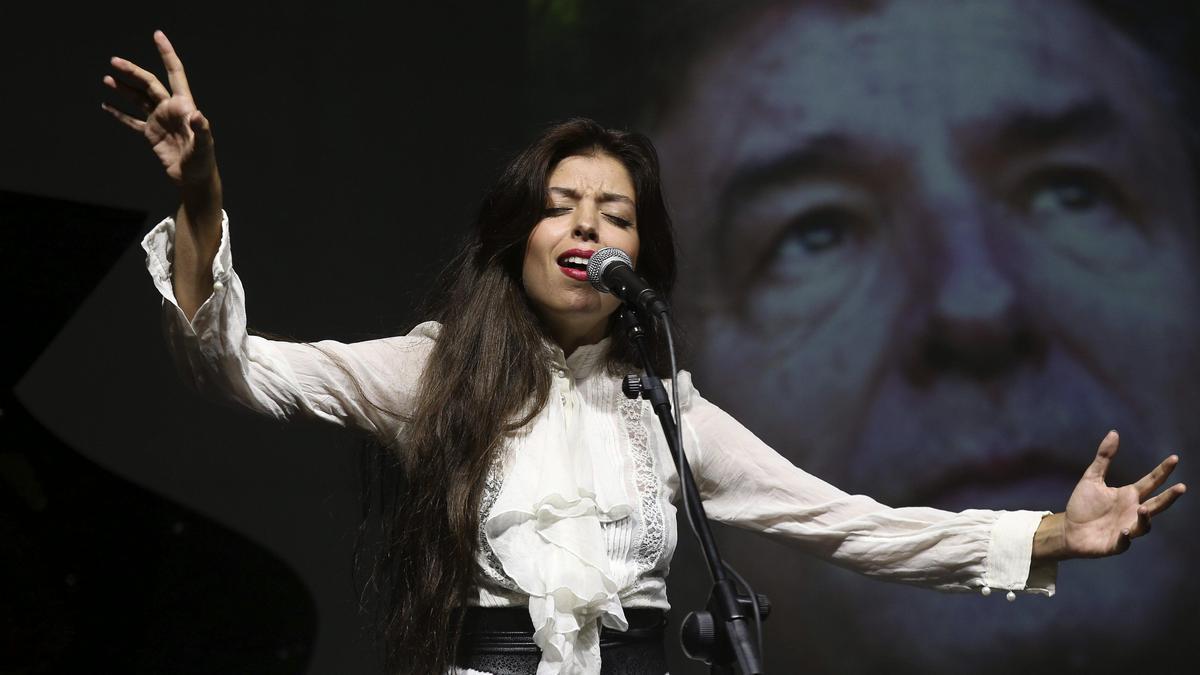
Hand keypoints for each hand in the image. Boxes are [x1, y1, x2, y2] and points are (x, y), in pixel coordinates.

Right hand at [102, 30, 214, 187]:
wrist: (193, 179)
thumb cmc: (203, 162)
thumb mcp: (204, 146)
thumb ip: (201, 130)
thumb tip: (198, 116)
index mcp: (183, 105)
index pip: (175, 73)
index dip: (167, 54)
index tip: (157, 35)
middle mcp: (169, 109)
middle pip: (149, 84)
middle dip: (133, 71)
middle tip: (114, 61)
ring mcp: (158, 120)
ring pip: (138, 99)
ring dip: (123, 89)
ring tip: (107, 78)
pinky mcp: (150, 134)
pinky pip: (132, 121)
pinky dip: (119, 114)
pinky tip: (106, 106)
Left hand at [1038, 431, 1186, 559]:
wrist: (1068, 529)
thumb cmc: (1083, 505)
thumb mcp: (1092, 477)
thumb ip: (1104, 457)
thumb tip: (1114, 432)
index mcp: (1129, 495)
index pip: (1151, 482)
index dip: (1163, 471)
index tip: (1174, 458)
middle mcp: (1132, 512)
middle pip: (1157, 505)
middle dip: (1170, 497)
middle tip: (1181, 487)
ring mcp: (1127, 528)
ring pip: (1144, 526)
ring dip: (1146, 518)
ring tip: (1143, 508)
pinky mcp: (1115, 544)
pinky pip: (1124, 542)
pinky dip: (1126, 537)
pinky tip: (1124, 530)